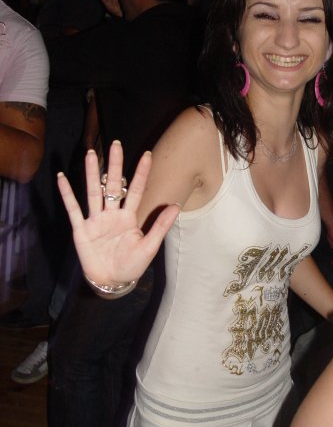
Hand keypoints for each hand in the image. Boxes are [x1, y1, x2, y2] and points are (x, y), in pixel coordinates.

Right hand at [58, 141, 178, 285]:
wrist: (112, 281)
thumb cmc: (132, 265)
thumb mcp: (149, 246)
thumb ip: (160, 226)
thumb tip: (176, 206)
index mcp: (129, 217)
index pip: (136, 190)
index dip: (141, 173)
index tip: (147, 155)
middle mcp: (112, 214)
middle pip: (113, 185)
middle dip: (115, 166)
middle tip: (116, 145)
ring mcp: (96, 220)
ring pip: (94, 192)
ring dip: (92, 174)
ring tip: (91, 154)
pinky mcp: (82, 229)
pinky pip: (74, 209)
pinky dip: (67, 194)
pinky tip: (62, 178)